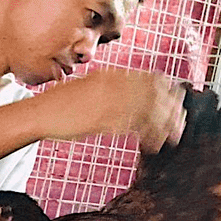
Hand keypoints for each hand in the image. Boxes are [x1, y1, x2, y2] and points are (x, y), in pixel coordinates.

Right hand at [41, 70, 185, 151]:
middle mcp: (114, 86)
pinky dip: (149, 135)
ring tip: (175, 135)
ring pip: (149, 110)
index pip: (149, 79)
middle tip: (181, 121)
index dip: (167, 90)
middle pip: (154, 93)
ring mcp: (109, 102)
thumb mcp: (87, 88)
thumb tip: (124, 95)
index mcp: (111, 76)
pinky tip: (155, 144)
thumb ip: (108, 89)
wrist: (39, 113)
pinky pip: (134, 127)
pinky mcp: (104, 120)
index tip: (176, 101)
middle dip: (172, 108)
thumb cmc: (58, 104)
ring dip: (166, 123)